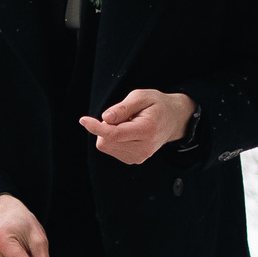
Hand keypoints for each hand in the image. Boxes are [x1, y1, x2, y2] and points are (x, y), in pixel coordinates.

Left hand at [79, 89, 196, 166]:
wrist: (173, 120)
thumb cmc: (157, 105)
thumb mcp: (141, 96)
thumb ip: (123, 107)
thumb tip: (105, 118)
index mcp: (147, 130)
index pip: (114, 134)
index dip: (96, 127)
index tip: (84, 120)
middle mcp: (144, 148)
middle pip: (106, 142)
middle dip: (105, 127)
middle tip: (121, 116)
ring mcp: (139, 156)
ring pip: (107, 146)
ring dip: (110, 133)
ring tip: (128, 123)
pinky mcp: (134, 160)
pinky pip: (111, 149)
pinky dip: (114, 139)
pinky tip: (128, 132)